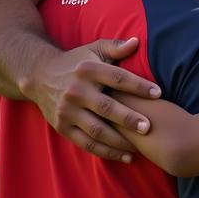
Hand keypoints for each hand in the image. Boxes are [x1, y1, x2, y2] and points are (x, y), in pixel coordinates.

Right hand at [24, 38, 160, 160]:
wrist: (40, 76)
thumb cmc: (77, 62)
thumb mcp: (94, 49)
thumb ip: (116, 46)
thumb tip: (137, 42)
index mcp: (87, 69)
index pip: (118, 78)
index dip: (139, 86)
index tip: (158, 93)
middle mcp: (76, 91)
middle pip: (106, 107)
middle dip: (128, 119)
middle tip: (148, 127)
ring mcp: (67, 111)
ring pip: (97, 130)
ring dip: (119, 141)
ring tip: (140, 147)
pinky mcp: (62, 127)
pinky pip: (87, 144)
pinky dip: (107, 152)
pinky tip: (127, 156)